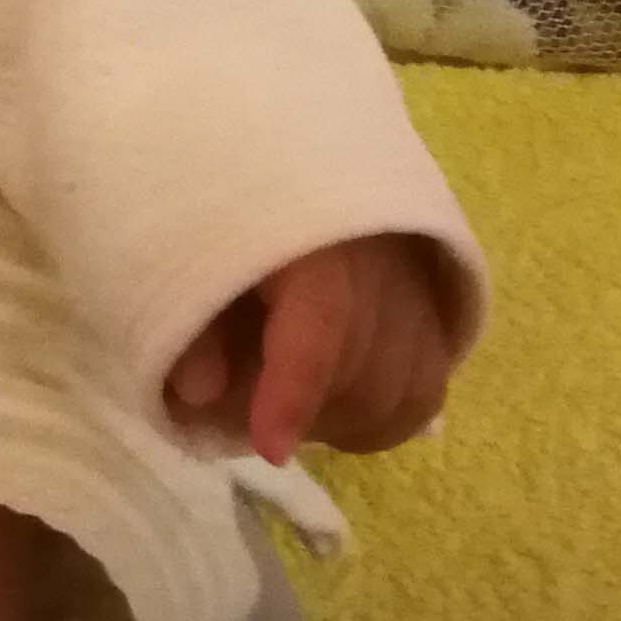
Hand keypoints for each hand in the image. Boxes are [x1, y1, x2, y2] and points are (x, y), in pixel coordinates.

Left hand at [166, 233, 453, 466]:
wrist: (291, 172)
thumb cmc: (229, 218)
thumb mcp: (188, 254)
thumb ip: (189, 324)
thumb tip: (199, 394)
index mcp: (309, 234)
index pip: (320, 320)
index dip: (294, 392)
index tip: (270, 448)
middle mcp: (378, 257)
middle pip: (360, 373)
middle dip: (303, 413)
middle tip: (248, 411)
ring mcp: (414, 284)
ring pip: (401, 392)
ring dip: (341, 421)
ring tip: (288, 405)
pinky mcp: (433, 309)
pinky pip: (423, 392)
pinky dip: (380, 420)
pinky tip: (335, 410)